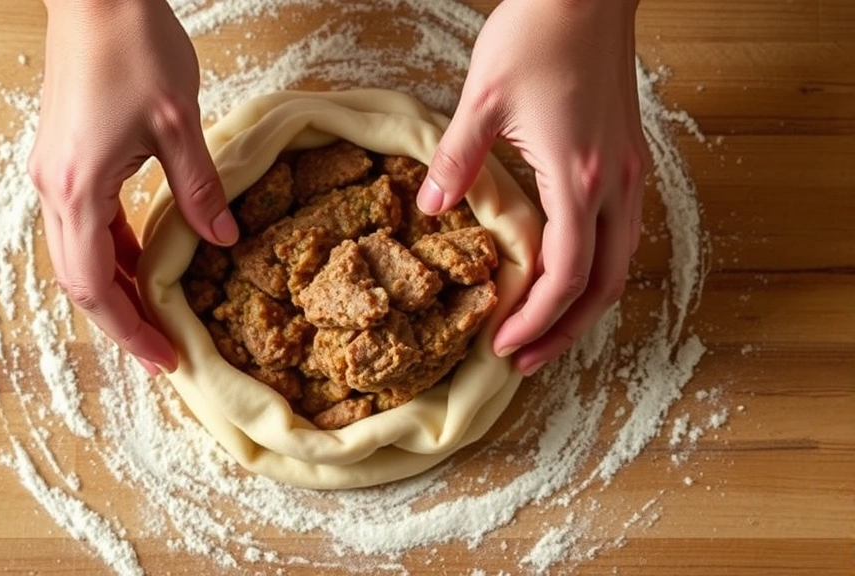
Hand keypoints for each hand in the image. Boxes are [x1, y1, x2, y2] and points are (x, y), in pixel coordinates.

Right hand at [28, 0, 237, 375]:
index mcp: (78, 188)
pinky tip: (142, 259)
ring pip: (77, 254)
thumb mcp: (178, 125)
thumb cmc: (134, 48)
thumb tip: (223, 241)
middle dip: (120, 320)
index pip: (95, 285)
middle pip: (78, 280)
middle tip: (161, 351)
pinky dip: (111, 251)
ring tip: (155, 315)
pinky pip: (82, 224)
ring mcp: (53, 173)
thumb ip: (200, 190)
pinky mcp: (63, 158)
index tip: (162, 358)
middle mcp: (54, 188)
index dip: (129, 329)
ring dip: (114, 288)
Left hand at [417, 0, 649, 375]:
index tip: (503, 344)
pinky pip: (623, 233)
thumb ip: (457, 160)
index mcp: (578, 175)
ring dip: (584, 306)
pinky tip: (566, 277)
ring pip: (622, 264)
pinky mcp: (627, 159)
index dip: (535, 318)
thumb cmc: (538, 34)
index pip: (567, 274)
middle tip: (525, 360)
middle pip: (605, 285)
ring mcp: (628, 172)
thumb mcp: (482, 98)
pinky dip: (596, 269)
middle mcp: (614, 183)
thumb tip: (432, 209)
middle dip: (565, 332)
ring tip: (545, 333)